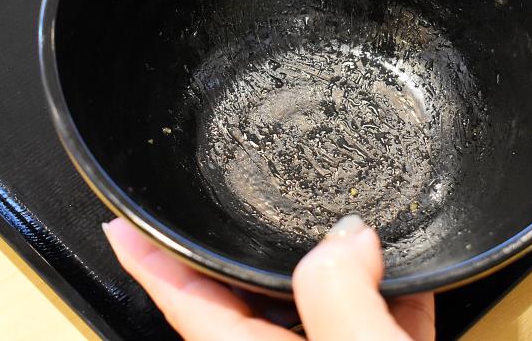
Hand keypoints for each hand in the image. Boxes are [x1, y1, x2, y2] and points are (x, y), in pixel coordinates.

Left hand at [103, 215, 434, 340]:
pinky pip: (369, 330)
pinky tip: (409, 281)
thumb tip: (344, 236)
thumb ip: (339, 296)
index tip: (122, 225)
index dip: (149, 260)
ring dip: (339, 270)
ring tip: (357, 230)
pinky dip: (387, 302)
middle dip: (262, 250)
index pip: (185, 305)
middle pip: (253, 299)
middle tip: (272, 204)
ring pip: (319, 311)